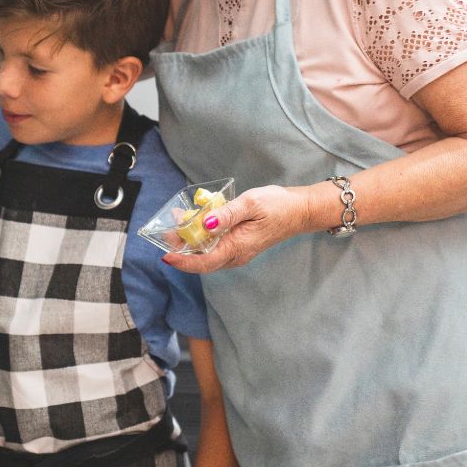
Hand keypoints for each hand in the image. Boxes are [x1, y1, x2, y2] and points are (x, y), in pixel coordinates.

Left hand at [164, 185, 309, 273]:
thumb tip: (205, 223)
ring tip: (178, 223)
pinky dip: (202, 237)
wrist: (300, 211)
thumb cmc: (277, 206)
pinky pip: (216, 247)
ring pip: (208, 254)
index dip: (182, 261)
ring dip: (191, 242)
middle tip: (166, 232)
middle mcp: (236, 255)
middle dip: (181, 249)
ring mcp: (238, 252)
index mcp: (237, 247)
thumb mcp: (250, 204)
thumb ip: (226, 214)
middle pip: (202, 260)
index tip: (165, 255)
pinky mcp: (239, 245)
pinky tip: (197, 221)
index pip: (204, 262)